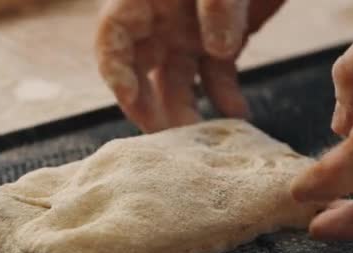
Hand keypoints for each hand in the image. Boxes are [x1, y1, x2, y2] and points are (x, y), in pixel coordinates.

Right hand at [95, 0, 285, 131]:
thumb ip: (216, 6)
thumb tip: (220, 51)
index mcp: (143, 1)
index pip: (113, 40)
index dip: (115, 71)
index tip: (130, 97)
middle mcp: (159, 21)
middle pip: (139, 71)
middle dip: (148, 106)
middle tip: (165, 138)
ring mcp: (188, 33)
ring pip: (176, 82)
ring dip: (187, 111)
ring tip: (202, 137)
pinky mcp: (221, 41)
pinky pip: (216, 76)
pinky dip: (226, 97)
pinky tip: (239, 115)